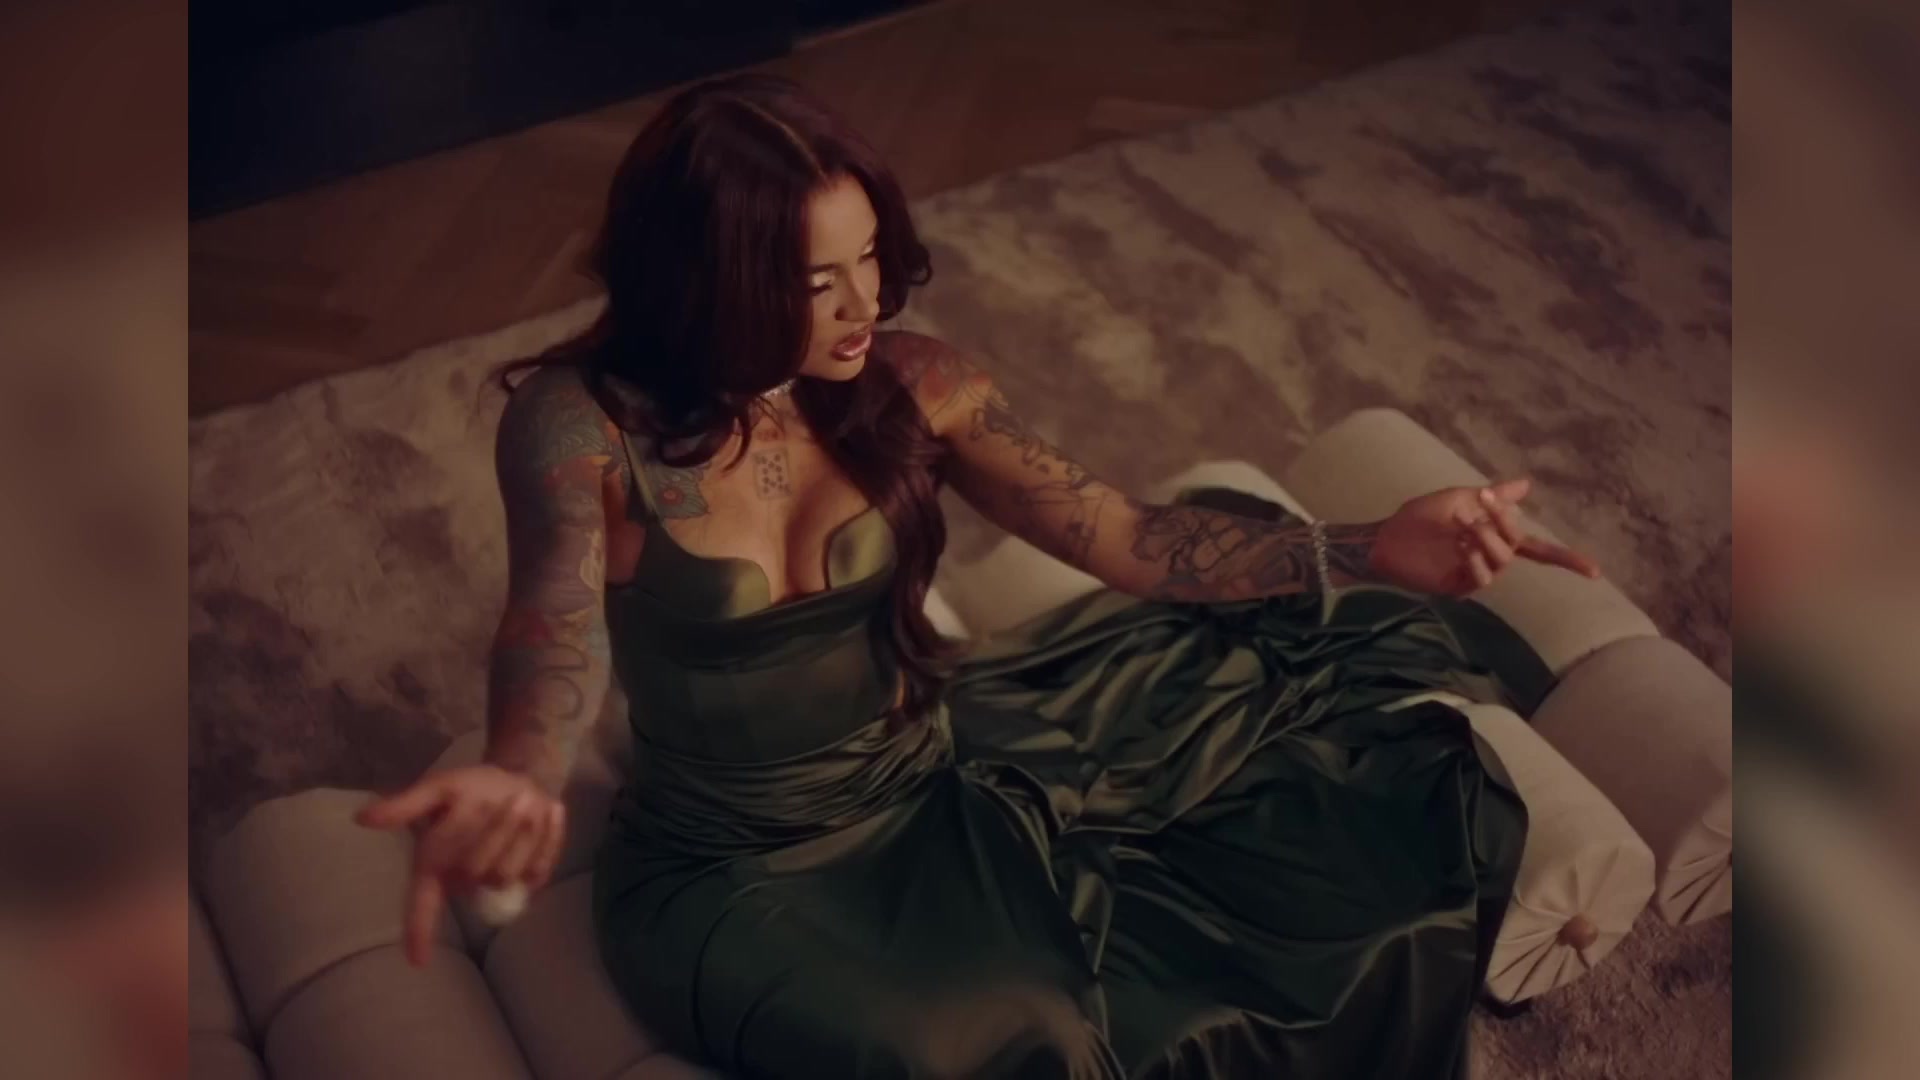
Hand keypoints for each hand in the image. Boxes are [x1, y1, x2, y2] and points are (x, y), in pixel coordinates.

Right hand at [353, 765, 567, 966]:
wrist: (519, 779)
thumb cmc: (472, 788)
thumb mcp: (438, 788)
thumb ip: (406, 805)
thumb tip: (362, 818)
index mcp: (436, 866)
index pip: (422, 904)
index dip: (419, 931)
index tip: (417, 961)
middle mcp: (467, 880)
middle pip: (480, 871)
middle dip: (497, 831)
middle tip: (509, 798)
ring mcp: (502, 882)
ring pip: (511, 871)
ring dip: (524, 830)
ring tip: (524, 800)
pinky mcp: (534, 877)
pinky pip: (542, 865)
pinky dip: (549, 835)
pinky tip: (547, 811)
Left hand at [1367, 476, 1600, 595]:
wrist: (1386, 537)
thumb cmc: (1419, 518)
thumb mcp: (1459, 498)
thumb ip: (1495, 496)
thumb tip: (1527, 484)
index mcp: (1494, 538)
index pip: (1538, 550)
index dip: (1566, 560)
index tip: (1595, 572)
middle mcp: (1490, 558)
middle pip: (1518, 546)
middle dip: (1504, 522)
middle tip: (1480, 504)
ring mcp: (1475, 574)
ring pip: (1503, 561)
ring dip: (1487, 539)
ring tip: (1464, 527)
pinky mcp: (1457, 587)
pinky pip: (1481, 578)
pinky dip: (1475, 560)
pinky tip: (1460, 546)